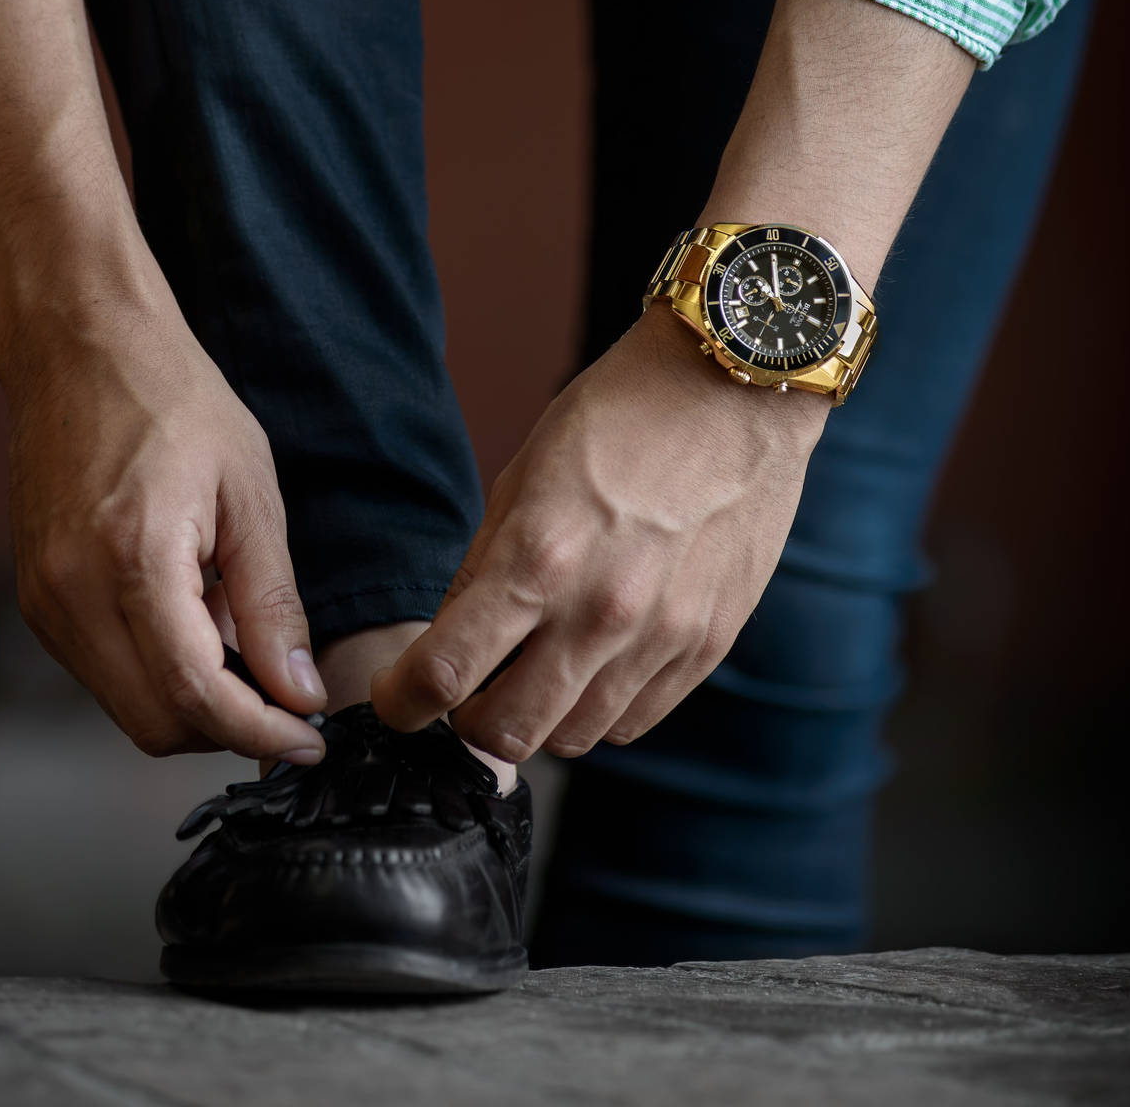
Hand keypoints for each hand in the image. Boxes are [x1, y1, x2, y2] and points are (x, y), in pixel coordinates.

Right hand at [6, 299, 327, 760]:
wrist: (81, 348)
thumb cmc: (173, 399)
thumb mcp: (250, 492)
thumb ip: (273, 601)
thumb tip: (299, 692)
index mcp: (133, 559)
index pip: (196, 695)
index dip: (261, 733)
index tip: (309, 740)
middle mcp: (72, 593)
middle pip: (155, 723)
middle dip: (230, 729)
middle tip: (289, 702)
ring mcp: (44, 600)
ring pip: (126, 706)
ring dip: (194, 702)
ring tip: (244, 639)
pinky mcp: (37, 597)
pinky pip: (102, 671)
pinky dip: (158, 670)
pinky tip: (199, 619)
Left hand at [371, 304, 827, 761]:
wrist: (733, 392)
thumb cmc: (622, 416)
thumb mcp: (525, 474)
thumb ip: (485, 564)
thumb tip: (451, 636)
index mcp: (539, 558)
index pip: (444, 673)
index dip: (401, 701)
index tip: (396, 699)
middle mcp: (599, 613)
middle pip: (507, 733)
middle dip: (467, 725)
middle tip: (464, 694)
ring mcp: (661, 637)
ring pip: (574, 738)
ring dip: (539, 719)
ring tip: (535, 672)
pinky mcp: (707, 645)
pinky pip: (635, 720)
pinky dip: (601, 710)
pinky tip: (592, 665)